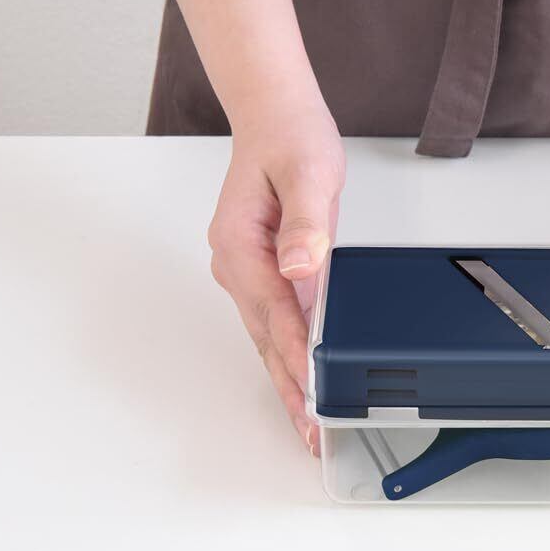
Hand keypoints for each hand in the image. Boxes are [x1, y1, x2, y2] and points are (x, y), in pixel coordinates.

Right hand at [207, 91, 344, 453]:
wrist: (275, 117)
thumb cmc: (290, 139)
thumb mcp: (308, 174)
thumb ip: (307, 223)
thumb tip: (301, 265)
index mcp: (241, 245)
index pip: (276, 313)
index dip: (299, 356)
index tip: (314, 390)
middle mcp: (234, 264)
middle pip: (265, 338)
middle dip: (289, 388)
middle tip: (310, 433)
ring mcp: (242, 270)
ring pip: (266, 336)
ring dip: (286, 379)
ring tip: (307, 423)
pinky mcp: (258, 270)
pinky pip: (272, 321)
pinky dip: (287, 353)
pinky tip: (301, 378)